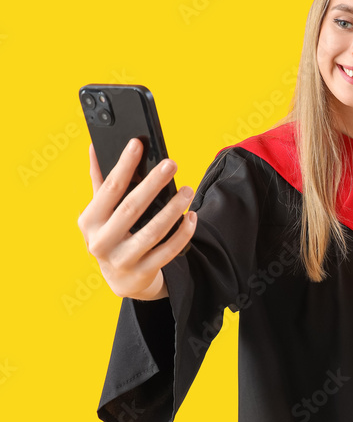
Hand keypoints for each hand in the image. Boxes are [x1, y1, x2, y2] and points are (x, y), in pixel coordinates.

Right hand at [77, 138, 197, 298]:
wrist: (119, 278)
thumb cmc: (110, 234)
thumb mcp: (99, 212)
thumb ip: (99, 181)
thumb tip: (94, 146)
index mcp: (89, 221)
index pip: (108, 189)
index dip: (123, 166)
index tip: (137, 143)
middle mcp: (101, 242)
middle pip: (131, 208)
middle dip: (152, 184)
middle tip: (171, 164)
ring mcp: (122, 260)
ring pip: (152, 232)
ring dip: (173, 209)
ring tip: (188, 191)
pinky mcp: (142, 272)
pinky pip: (167, 252)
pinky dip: (182, 234)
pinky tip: (192, 217)